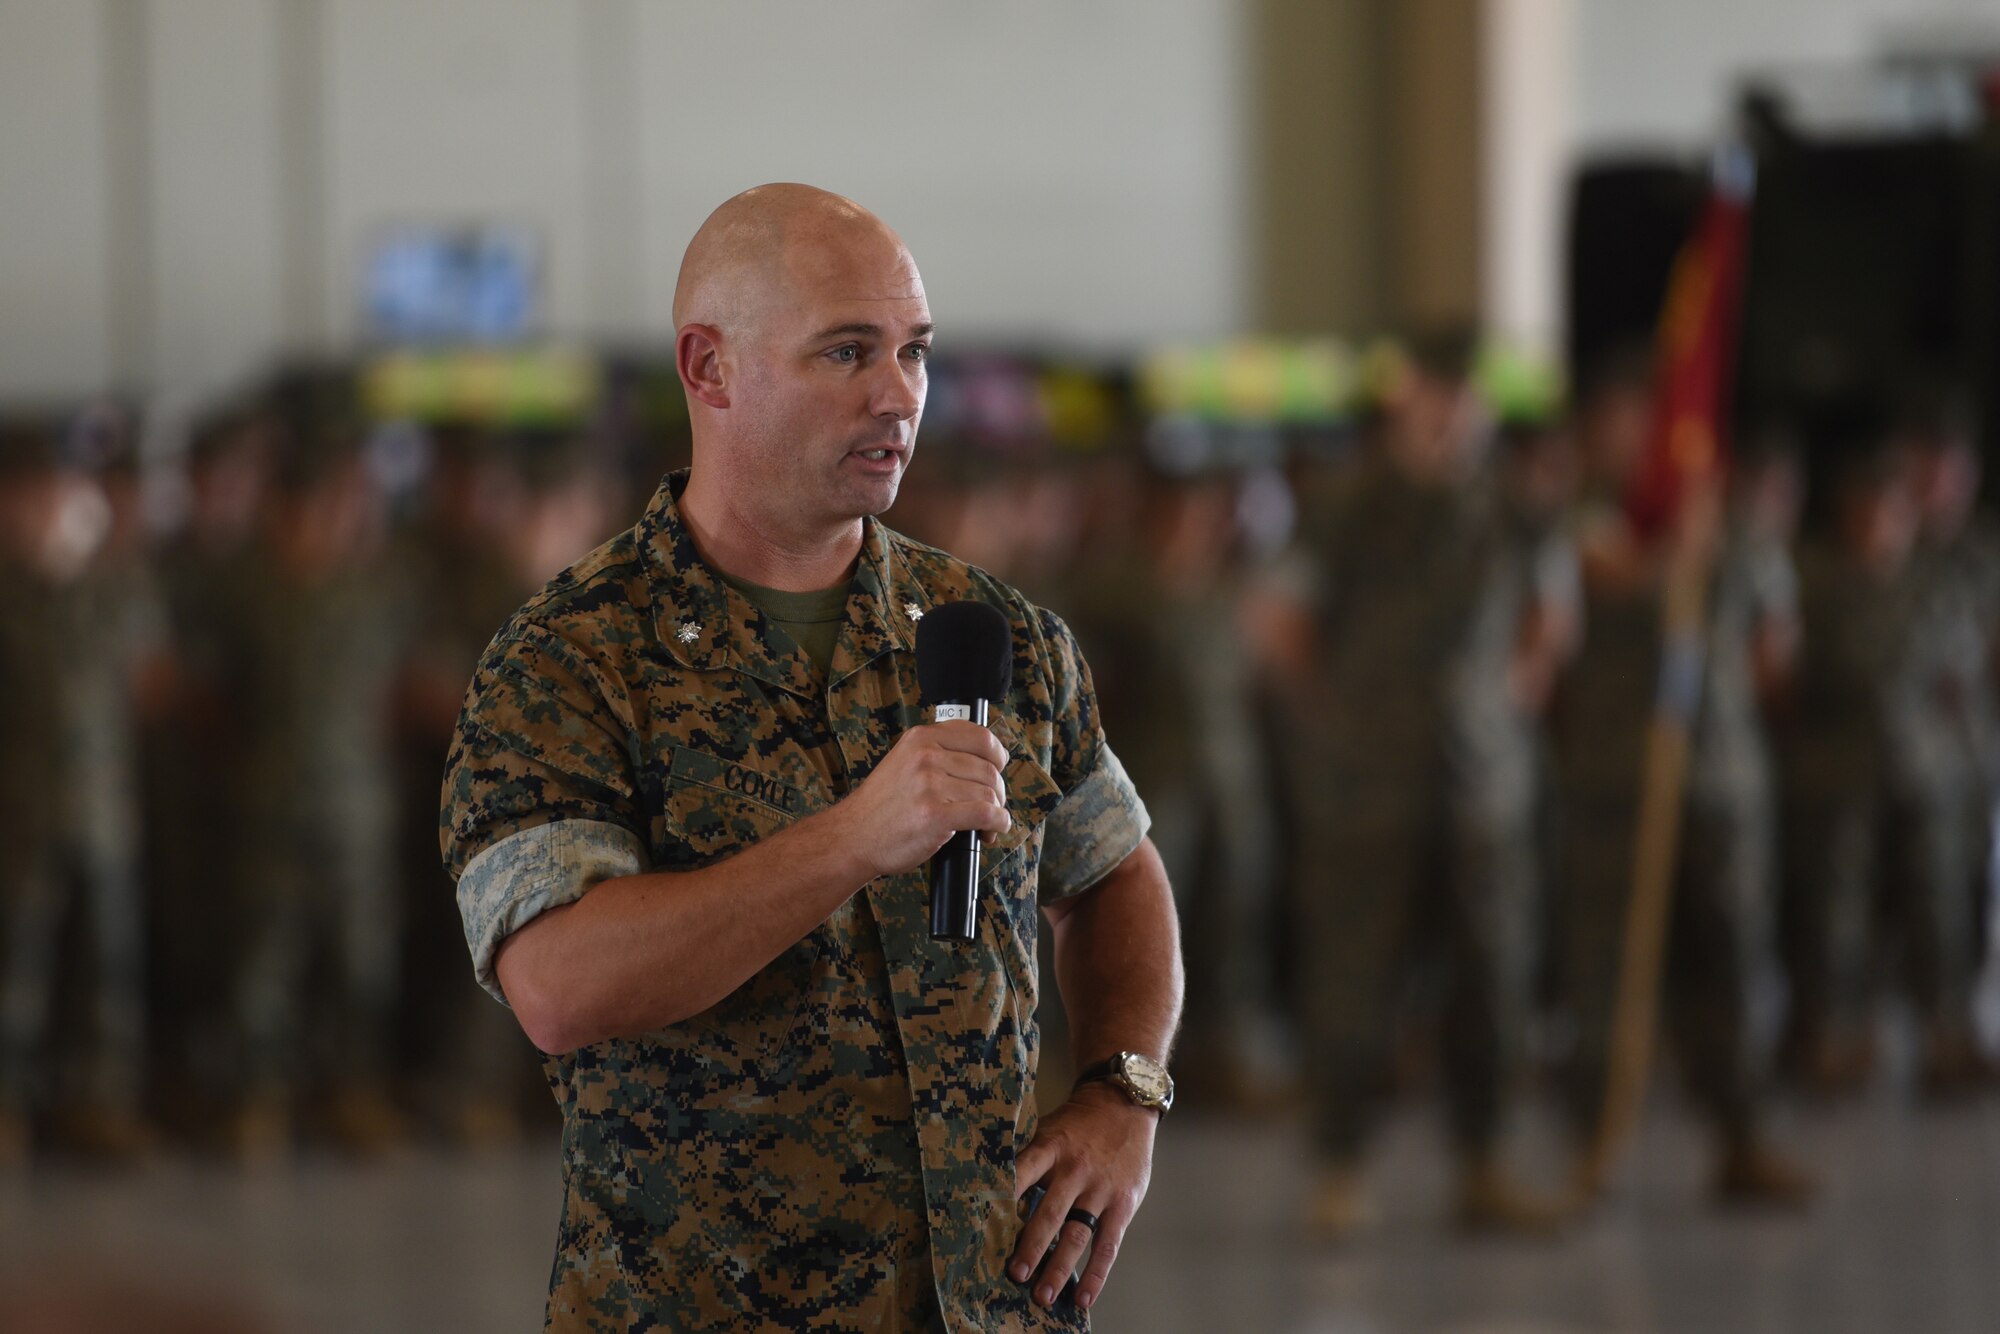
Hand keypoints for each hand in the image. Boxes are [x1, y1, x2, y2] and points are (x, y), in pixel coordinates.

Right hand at [832, 720, 1010, 880]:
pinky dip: (997, 824)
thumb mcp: (904, 760)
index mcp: (921, 738)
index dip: (997, 756)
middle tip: (991, 807)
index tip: (998, 769)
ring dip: (996, 811)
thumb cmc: (882, 805)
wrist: (853, 836)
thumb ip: (938, 752)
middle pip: (989, 769)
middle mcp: (926, 756)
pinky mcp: (935, 815)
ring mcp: (930, 785)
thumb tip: (985, 758)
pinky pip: (986, 814)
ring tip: (985, 825)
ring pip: (989, 793)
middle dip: (997, 792)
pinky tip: (991, 831)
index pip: (981, 736)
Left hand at [1010, 1083, 1156, 1311]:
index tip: (982, 1225)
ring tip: (1043, 1295)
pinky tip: (1084, 1296)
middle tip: (1014, 1275)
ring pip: (1077, 1234)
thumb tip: (991, 1190)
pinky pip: (1108, 1244)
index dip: (1003, 1198)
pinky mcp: (1123, 1204)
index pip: (1021, 1174)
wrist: (1124, 1103)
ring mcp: (1100, 1189)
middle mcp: (1075, 1170)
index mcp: (1050, 1147)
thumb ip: (1028, 1159)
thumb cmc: (1078, 1123)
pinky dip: (1097, 1273)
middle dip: (1031, 1247)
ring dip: (1059, 1267)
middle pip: (1049, 1214)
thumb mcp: (1049, 1129)